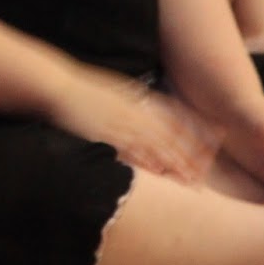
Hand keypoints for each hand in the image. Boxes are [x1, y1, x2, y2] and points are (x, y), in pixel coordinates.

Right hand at [51, 68, 217, 183]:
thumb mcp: (113, 88)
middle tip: (201, 175)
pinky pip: (129, 148)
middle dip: (186, 156)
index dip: (191, 135)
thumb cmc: (82, 87)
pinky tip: (157, 172)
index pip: (172, 119)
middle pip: (167, 135)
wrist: (56, 85)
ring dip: (172, 162)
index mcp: (136, 100)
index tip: (207, 150)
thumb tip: (145, 107)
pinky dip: (145, 160)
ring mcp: (119, 122)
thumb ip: (132, 99)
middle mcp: (133, 111)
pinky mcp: (105, 131)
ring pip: (153, 144)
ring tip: (188, 180)